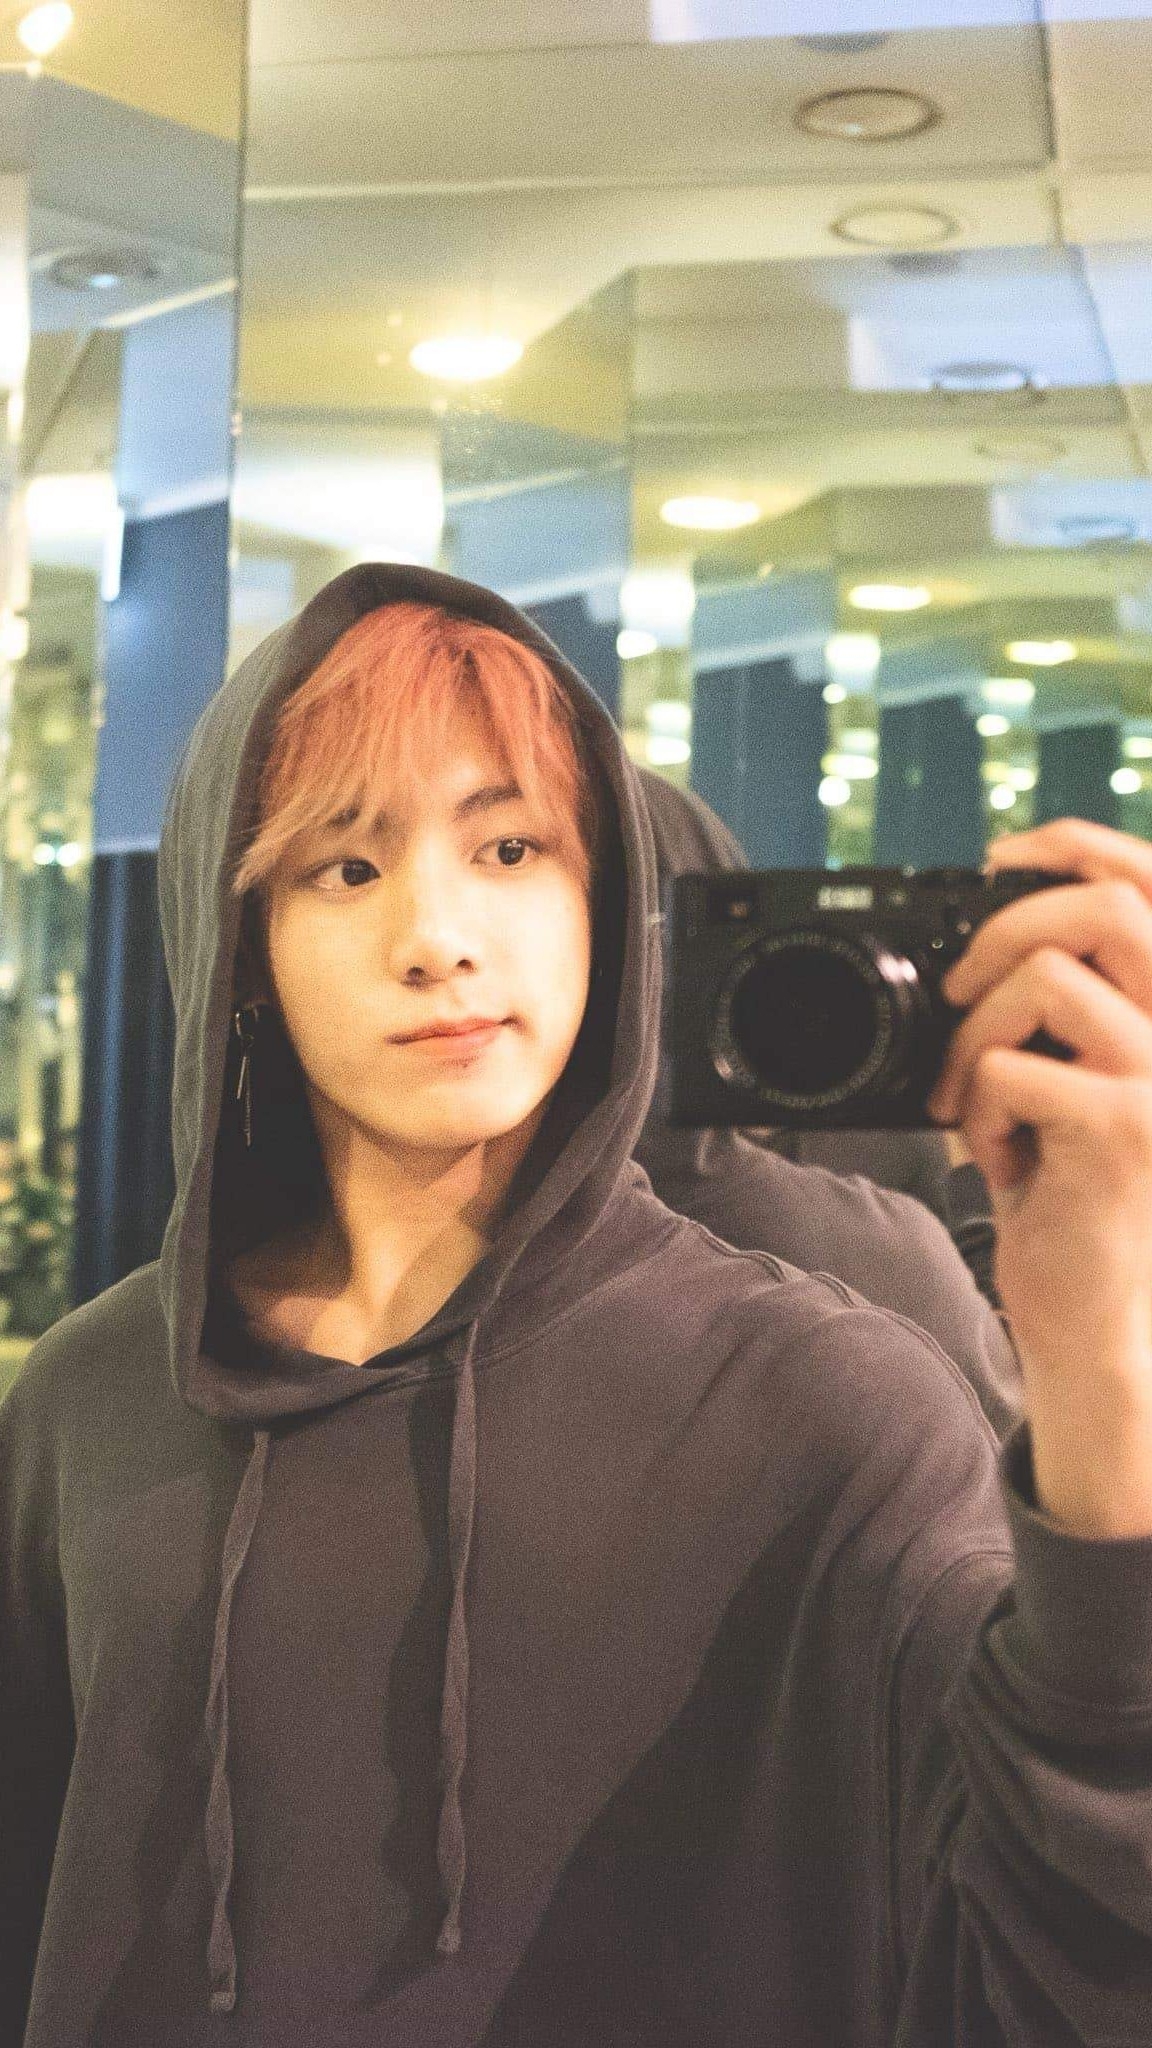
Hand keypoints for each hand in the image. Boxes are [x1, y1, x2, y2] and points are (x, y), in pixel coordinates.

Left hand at [928, 819, 1151, 1536]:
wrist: (1101, 1326)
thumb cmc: (1076, 1204)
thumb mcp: (1073, 1086)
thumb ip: (1062, 1011)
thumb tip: (991, 932)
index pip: (1151, 880)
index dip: (1072, 844)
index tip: (998, 860)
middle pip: (1108, 905)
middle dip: (1003, 927)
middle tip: (960, 990)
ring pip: (1045, 979)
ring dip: (976, 1031)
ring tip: (972, 1094)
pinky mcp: (1126, 1133)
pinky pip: (1008, 1069)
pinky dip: (974, 1108)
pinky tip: (996, 1157)